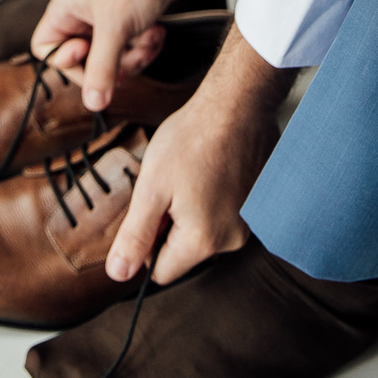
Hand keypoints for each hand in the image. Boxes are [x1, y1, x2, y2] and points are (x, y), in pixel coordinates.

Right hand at [31, 0, 198, 111]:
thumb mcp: (116, 27)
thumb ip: (101, 68)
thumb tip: (92, 103)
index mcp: (66, 10)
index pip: (47, 52)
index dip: (68, 64)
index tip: (93, 56)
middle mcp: (82, 14)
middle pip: (84, 62)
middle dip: (111, 65)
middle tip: (129, 55)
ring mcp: (107, 18)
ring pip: (111, 58)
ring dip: (134, 56)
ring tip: (149, 38)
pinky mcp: (130, 19)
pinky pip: (130, 49)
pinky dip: (145, 46)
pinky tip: (157, 32)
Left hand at [106, 23, 294, 285]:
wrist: (237, 104)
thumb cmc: (191, 140)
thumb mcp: (151, 187)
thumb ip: (135, 235)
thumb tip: (118, 274)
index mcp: (203, 242)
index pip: (161, 271)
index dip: (147, 240)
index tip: (152, 204)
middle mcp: (233, 241)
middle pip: (184, 251)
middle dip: (171, 223)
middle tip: (171, 182)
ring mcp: (250, 222)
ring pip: (205, 231)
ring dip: (192, 209)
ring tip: (193, 171)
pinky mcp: (259, 204)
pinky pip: (225, 214)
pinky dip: (214, 197)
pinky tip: (212, 168)